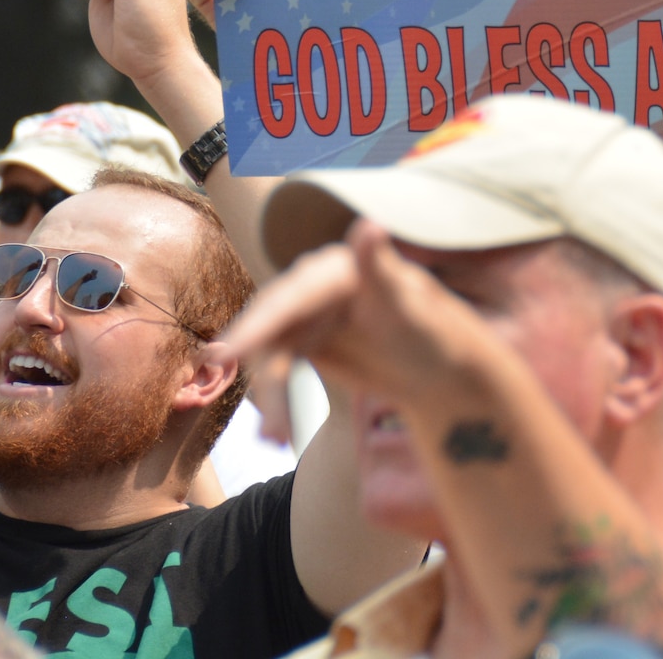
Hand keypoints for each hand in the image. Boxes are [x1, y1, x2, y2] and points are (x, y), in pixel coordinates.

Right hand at [211, 220, 486, 444]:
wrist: (439, 371)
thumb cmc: (433, 330)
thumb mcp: (408, 304)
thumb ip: (381, 269)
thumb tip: (368, 224)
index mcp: (336, 270)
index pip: (292, 297)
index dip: (259, 324)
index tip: (230, 353)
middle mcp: (313, 287)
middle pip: (271, 320)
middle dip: (251, 354)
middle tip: (223, 379)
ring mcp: (306, 316)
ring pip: (271, 352)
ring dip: (269, 394)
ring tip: (276, 437)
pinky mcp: (303, 343)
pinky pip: (279, 371)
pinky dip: (277, 402)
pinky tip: (278, 433)